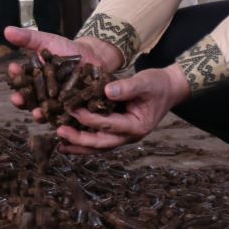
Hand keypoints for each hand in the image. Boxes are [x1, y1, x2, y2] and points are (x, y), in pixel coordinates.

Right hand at [5, 26, 124, 115]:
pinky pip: (65, 118)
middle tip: (17, 98)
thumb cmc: (67, 49)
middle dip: (21, 100)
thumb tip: (6, 30)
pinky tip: (59, 121)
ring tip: (36, 113)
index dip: (15, 76)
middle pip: (28, 101)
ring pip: (44, 112)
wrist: (94, 56)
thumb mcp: (47, 41)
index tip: (13, 69)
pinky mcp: (71, 112)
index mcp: (33, 79)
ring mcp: (56, 105)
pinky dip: (61, 121)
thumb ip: (28, 38)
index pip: (20, 80)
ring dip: (38, 114)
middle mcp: (42, 95)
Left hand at [53, 65, 190, 154]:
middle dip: (79, 139)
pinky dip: (84, 141)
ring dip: (78, 146)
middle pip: (101, 143)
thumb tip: (106, 91)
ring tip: (59, 145)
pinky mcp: (117, 131)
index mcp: (136, 126)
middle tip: (59, 131)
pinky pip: (99, 139)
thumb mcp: (145, 82)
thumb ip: (127, 87)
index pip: (109, 125)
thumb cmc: (158, 84)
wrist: (169, 88)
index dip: (90, 119)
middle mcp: (129, 136)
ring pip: (98, 146)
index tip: (73, 110)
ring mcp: (123, 136)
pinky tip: (68, 140)